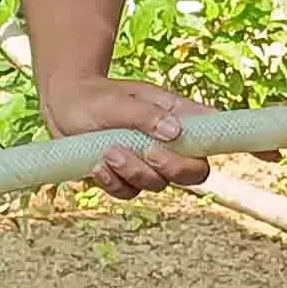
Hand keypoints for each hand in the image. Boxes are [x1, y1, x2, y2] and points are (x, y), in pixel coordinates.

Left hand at [41, 74, 213, 197]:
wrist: (63, 105)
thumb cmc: (95, 96)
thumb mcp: (119, 100)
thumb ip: (146, 115)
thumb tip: (175, 132)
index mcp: (178, 118)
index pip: (212, 136)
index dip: (223, 145)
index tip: (217, 148)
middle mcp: (167, 144)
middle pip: (193, 173)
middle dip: (173, 168)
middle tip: (149, 153)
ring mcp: (146, 163)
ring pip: (157, 184)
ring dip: (135, 172)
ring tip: (109, 152)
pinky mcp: (124, 178)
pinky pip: (128, 192)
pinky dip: (113, 182)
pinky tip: (98, 165)